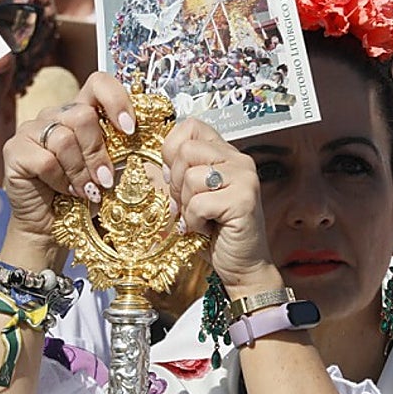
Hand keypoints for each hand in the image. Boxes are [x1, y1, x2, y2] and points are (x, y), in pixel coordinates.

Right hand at [2, 73, 135, 255]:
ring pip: (64, 139)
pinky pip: (45, 160)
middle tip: (105, 180)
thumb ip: (120, 148)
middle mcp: (54, 115)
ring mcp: (31, 130)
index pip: (97, 83)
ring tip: (86, 191)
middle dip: (98, 152)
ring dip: (80, 172)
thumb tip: (141, 135)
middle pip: (82, 115)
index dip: (116, 100)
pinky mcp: (15, 150)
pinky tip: (64, 192)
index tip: (129, 129)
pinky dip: (60, 181)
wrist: (53, 226)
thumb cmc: (84, 195)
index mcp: (80, 112)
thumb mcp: (109, 169)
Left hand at [162, 120, 280, 298]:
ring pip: (190, 177)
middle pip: (185, 150)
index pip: (190, 126)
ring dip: (186, 205)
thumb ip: (172, 178)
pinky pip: (199, 203)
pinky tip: (208, 229)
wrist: (242, 268)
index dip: (172, 151)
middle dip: (176, 183)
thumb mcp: (188, 199)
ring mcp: (245, 178)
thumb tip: (148, 164)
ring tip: (201, 218)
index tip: (176, 179)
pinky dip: (195, 221)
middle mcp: (239, 160)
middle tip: (190, 205)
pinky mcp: (244, 200)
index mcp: (225, 154)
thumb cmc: (216, 234)